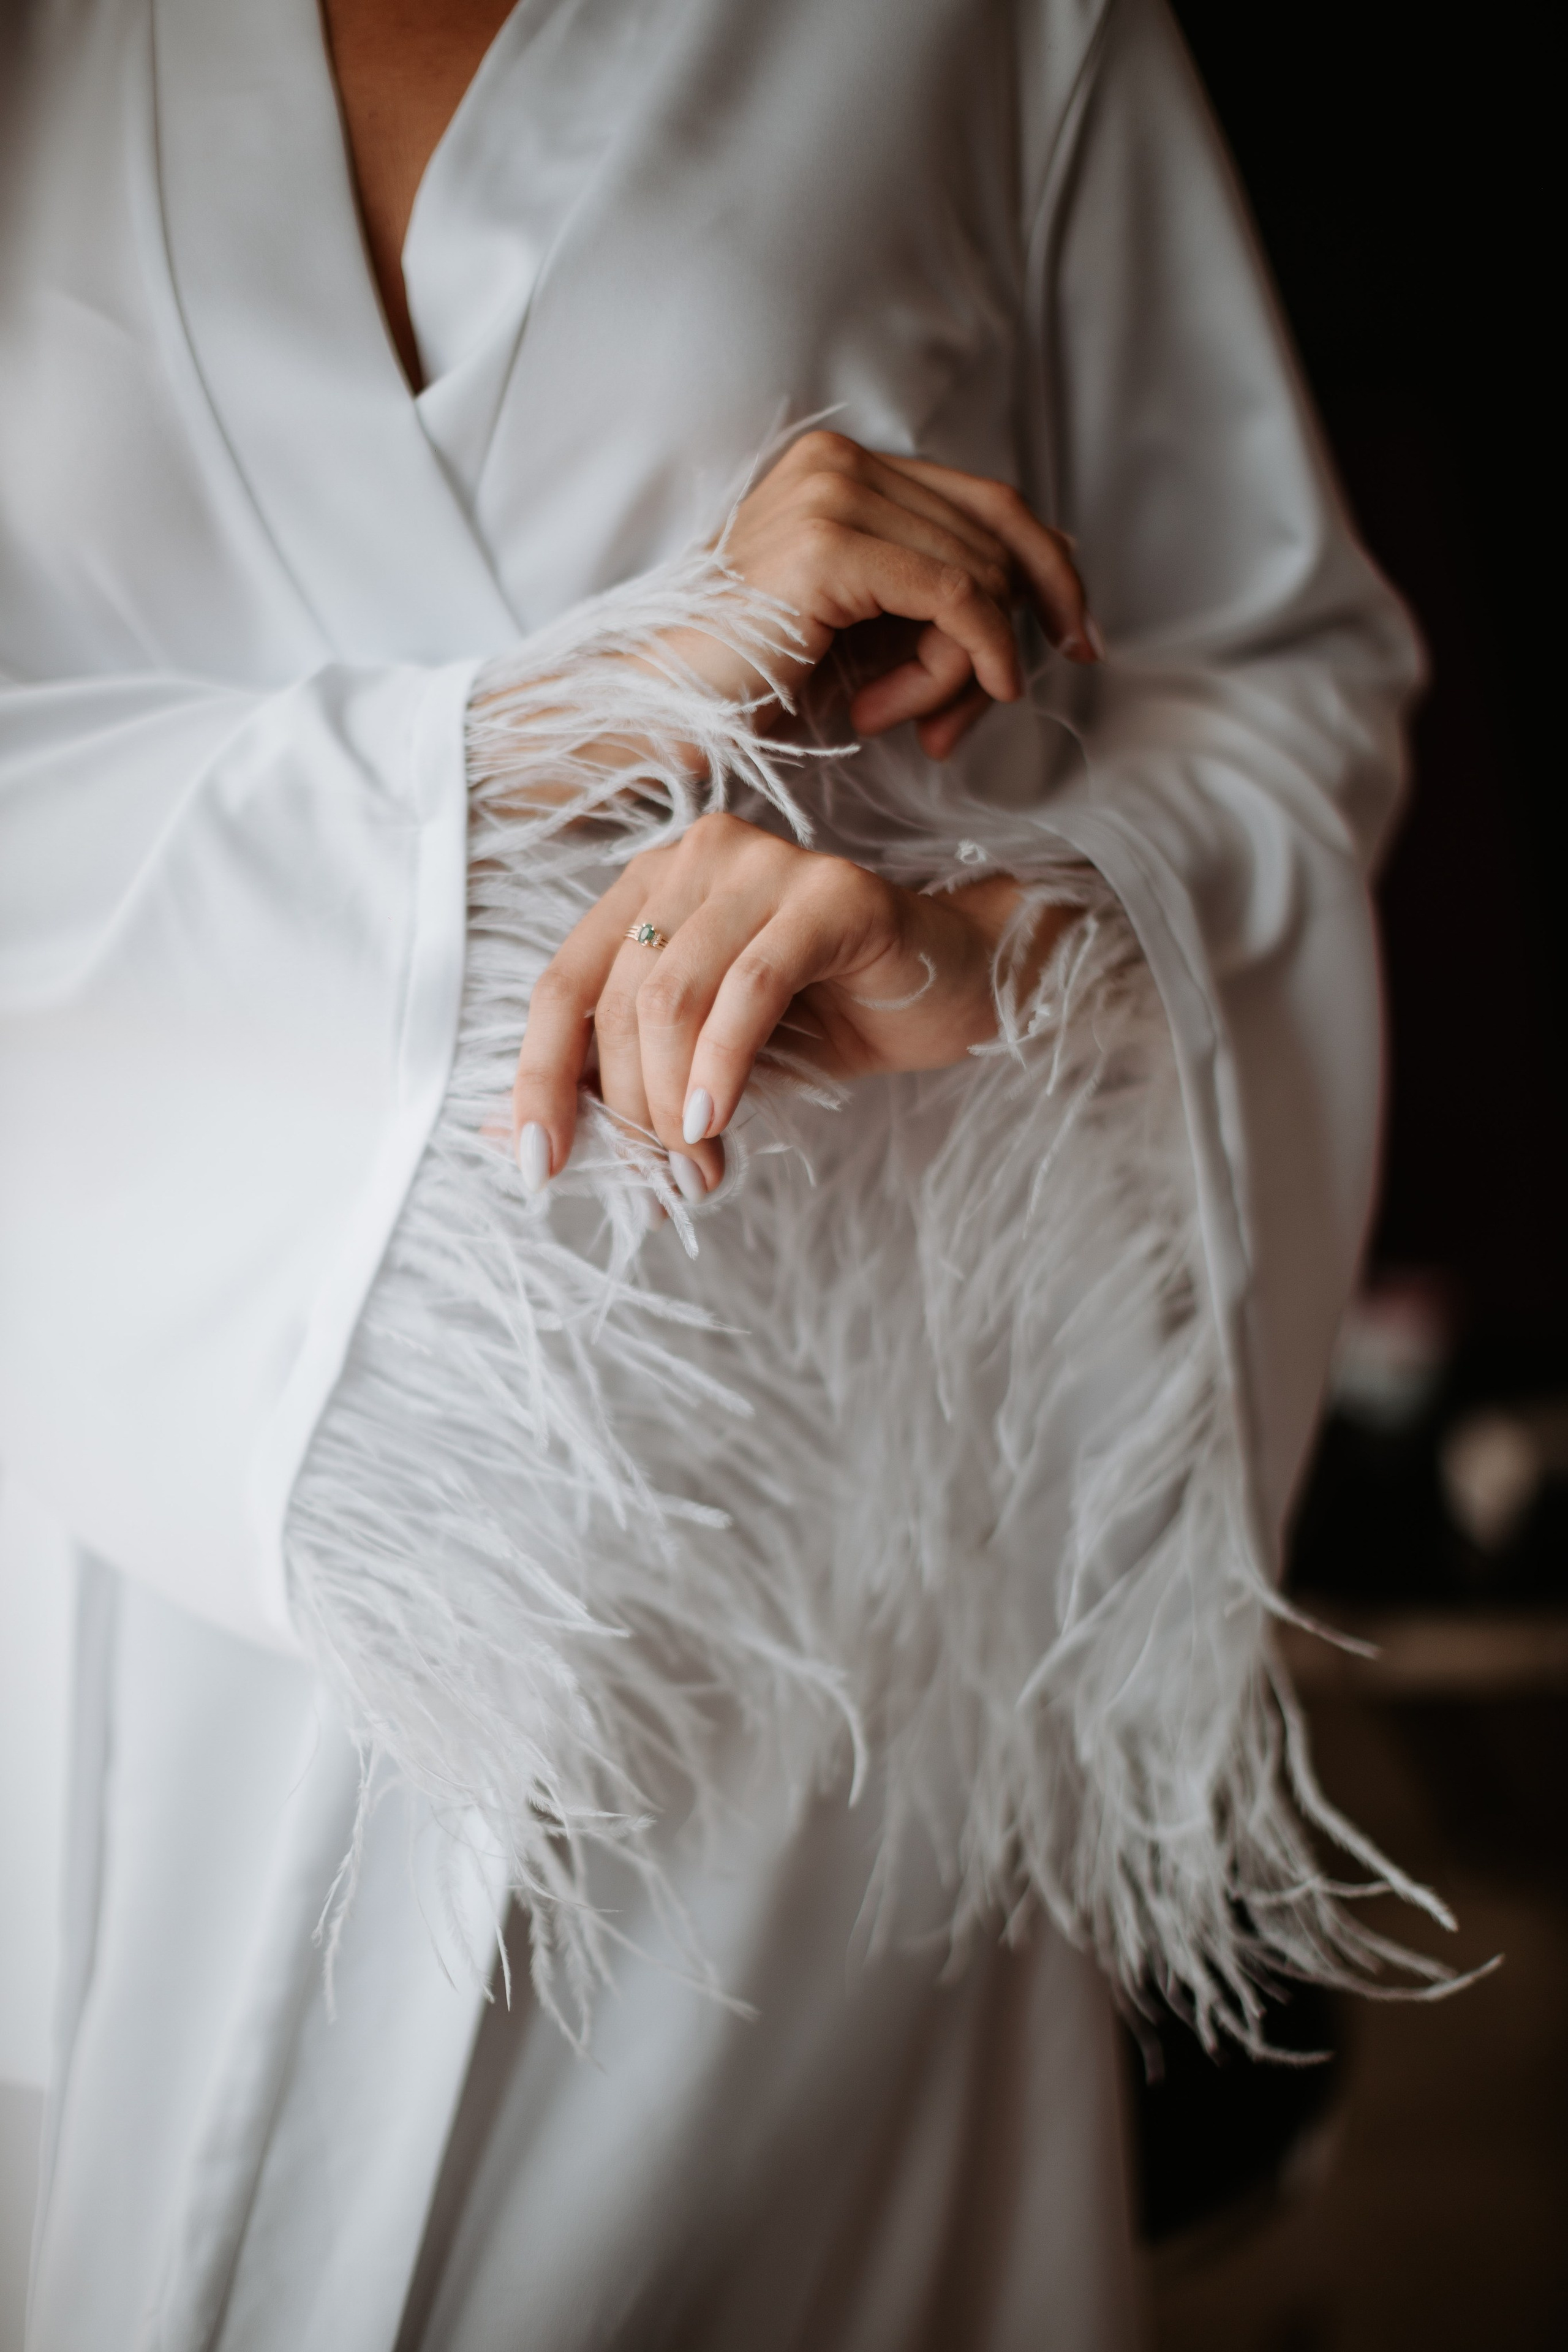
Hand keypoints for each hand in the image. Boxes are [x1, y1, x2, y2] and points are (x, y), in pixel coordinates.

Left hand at [513, 811, 1069, 1197]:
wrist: (953, 987)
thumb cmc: (823, 1019)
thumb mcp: (704, 1058)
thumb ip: (622, 1081)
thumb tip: (511, 1141)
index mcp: (648, 885)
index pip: (562, 984)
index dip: (538, 1079)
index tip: (539, 1166)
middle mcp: (695, 857)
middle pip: (619, 999)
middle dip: (629, 1111)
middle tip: (663, 1186)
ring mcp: (765, 864)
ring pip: (672, 996)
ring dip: (674, 1104)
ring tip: (700, 1169)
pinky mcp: (832, 893)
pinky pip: (749, 988)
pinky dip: (722, 1067)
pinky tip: (717, 1124)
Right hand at [663, 430, 1099, 759]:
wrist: (658, 712)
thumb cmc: (752, 684)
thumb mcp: (864, 630)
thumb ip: (937, 597)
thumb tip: (1050, 592)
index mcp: (844, 467)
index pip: (990, 501)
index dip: (1052, 568)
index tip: (1079, 638)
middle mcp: (840, 462)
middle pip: (993, 543)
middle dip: (999, 643)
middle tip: (962, 720)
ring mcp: (833, 495)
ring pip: (978, 578)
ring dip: (960, 671)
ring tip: (900, 719)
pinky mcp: (830, 548)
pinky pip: (956, 599)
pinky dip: (970, 660)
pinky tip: (935, 717)